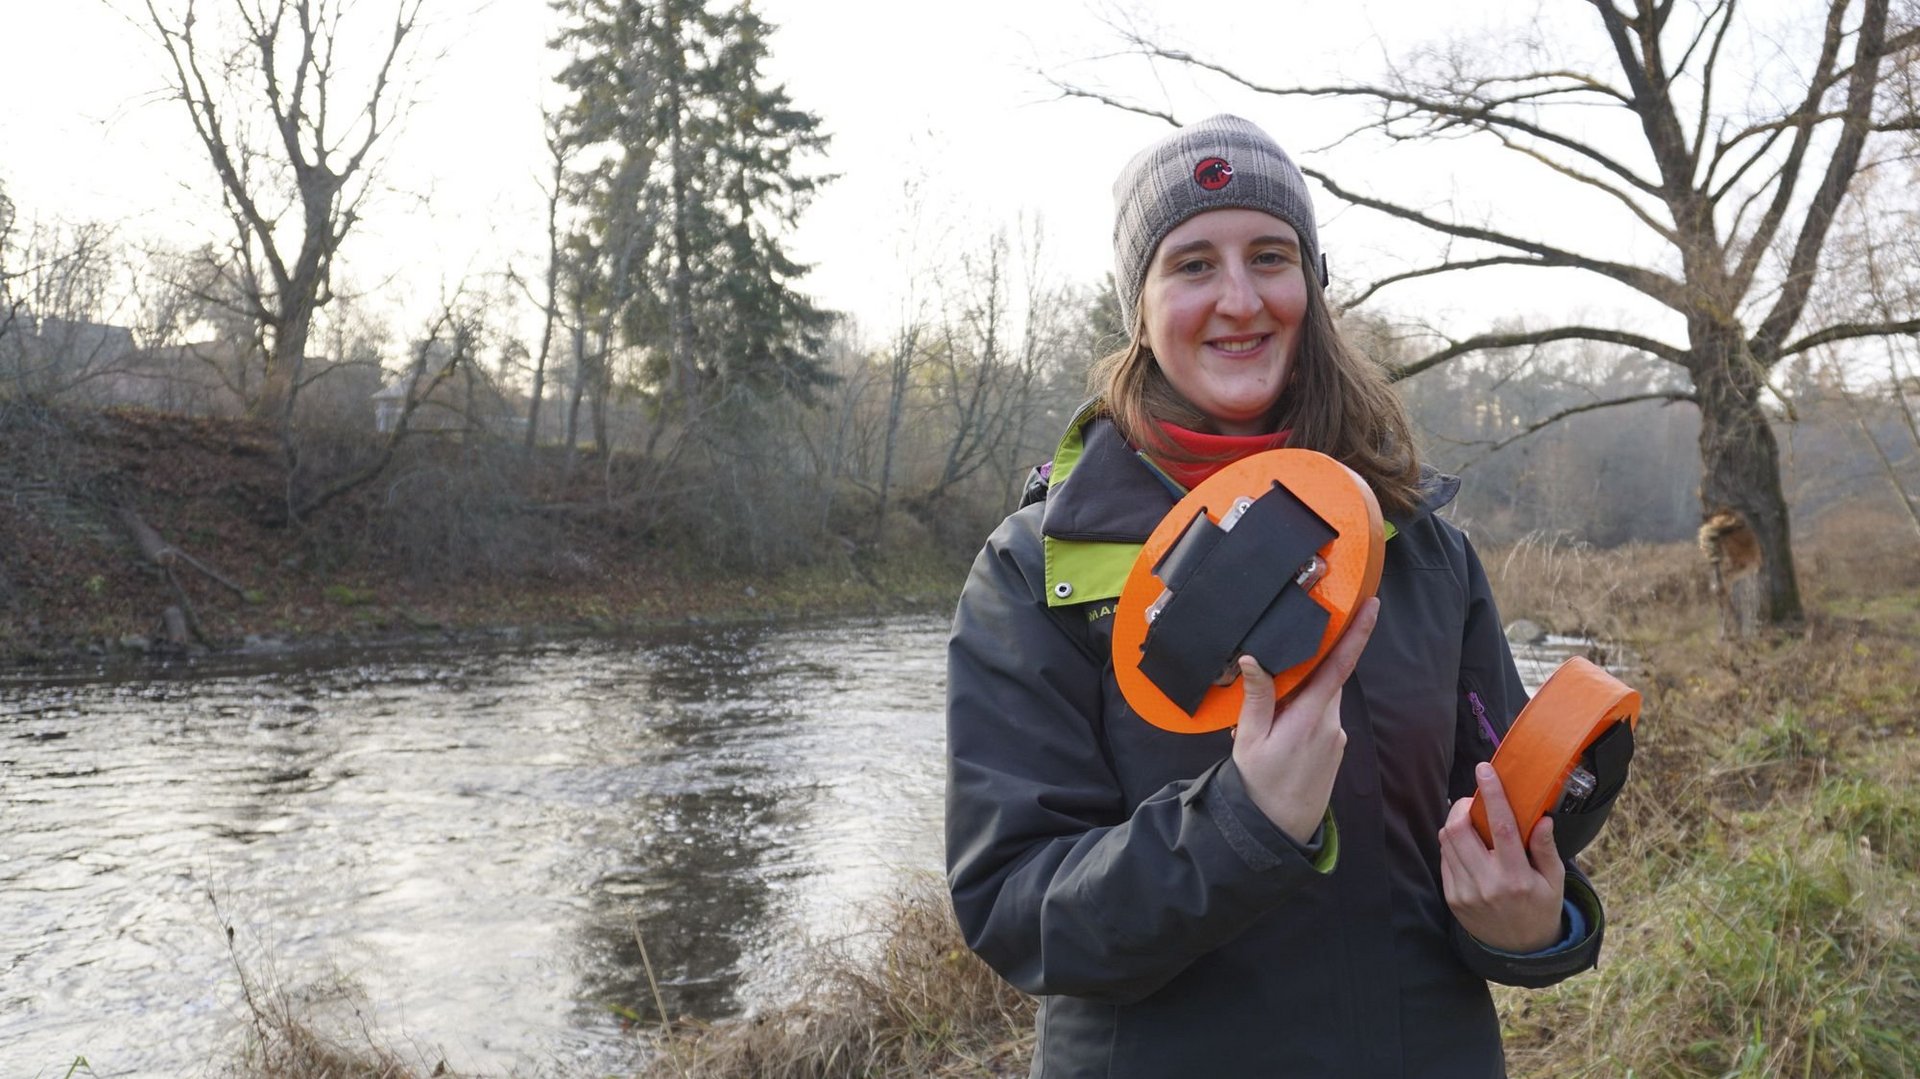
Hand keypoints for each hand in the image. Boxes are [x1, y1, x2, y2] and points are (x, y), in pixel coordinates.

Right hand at [1232, 597, 1377, 843]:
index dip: (1357, 633)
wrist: (1279, 830)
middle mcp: (1331, 723)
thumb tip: (1253, 659)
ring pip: (1322, 698)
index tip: (1372, 605)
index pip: (1340, 665)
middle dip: (1307, 668)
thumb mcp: (1250, 740)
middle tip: (1275, 675)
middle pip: (1327, 677)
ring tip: (1266, 721)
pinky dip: (1302, 714)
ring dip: (1300, 696)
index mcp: (1311, 716)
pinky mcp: (1334, 747)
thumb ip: (1256, 697)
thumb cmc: (1260, 786)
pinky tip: (1278, 735)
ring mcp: (1336, 736)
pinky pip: (1320, 716)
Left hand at [1439, 762, 1566, 952]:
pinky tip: (1469, 847)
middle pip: (1460, 830)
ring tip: (1472, 822)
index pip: (1500, 827)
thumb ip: (1545, 849)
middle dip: (1462, 806)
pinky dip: (1453, 844)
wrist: (1520, 950)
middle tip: (1474, 801)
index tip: (1485, 770)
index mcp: (1516, 878)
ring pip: (1447, 841)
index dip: (1491, 795)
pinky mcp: (1452, 898)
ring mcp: (1465, 892)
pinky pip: (1444, 859)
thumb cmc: (1541, 907)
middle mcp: (1487, 884)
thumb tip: (1541, 818)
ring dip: (1456, 823)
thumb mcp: (1554, 881)